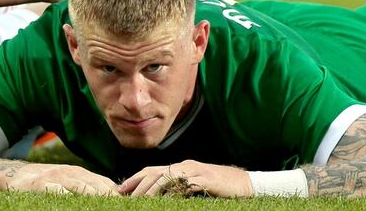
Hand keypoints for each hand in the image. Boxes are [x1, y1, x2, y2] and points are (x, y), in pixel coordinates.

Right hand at [3, 162, 118, 195]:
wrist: (16, 175)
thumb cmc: (46, 181)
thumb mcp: (69, 180)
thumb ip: (88, 186)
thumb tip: (113, 195)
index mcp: (81, 173)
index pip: (106, 184)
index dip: (118, 195)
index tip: (130, 204)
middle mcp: (72, 174)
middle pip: (98, 187)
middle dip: (111, 198)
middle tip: (122, 206)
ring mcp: (58, 178)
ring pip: (82, 188)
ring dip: (95, 197)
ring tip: (107, 205)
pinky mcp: (43, 185)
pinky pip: (59, 192)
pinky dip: (68, 197)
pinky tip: (75, 203)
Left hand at [119, 160, 251, 197]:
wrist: (244, 183)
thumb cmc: (219, 187)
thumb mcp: (195, 186)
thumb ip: (179, 188)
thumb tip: (160, 197)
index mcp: (181, 167)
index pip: (153, 170)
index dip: (136, 179)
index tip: (121, 189)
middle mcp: (185, 166)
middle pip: (155, 172)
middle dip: (138, 183)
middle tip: (124, 195)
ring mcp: (195, 172)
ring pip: (167, 176)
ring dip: (151, 189)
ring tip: (140, 200)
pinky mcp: (205, 180)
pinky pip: (186, 184)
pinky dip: (174, 191)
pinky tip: (165, 200)